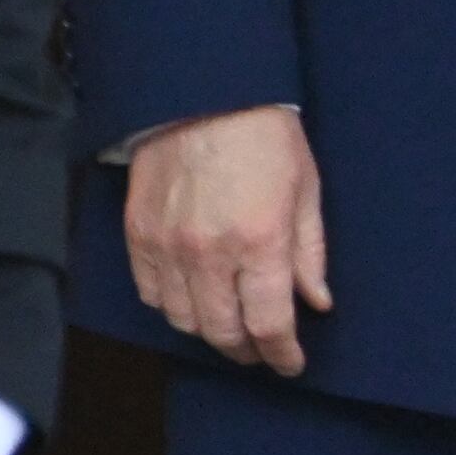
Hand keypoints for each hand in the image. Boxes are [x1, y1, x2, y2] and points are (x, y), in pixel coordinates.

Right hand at [124, 107, 330, 374]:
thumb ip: (309, 253)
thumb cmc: (264, 135)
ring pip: (184, 320)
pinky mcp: (139, 233)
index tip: (290, 363)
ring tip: (228, 325)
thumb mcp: (305, 189)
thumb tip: (316, 302)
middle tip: (260, 350)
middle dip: (246, 350)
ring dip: (209, 332)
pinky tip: (192, 298)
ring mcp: (169, 245)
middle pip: (223, 332)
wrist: (204, 91)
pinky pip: (150, 292)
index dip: (282, 354)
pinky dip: (172, 306)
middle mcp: (211, 252)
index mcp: (260, 241)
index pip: (269, 324)